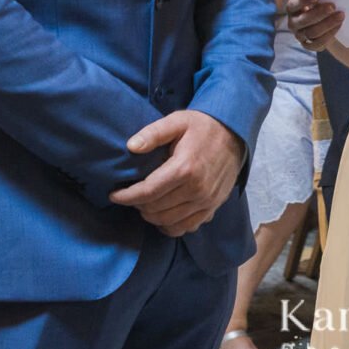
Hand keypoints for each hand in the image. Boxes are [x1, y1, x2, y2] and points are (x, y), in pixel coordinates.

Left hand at [109, 111, 243, 235]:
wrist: (235, 134)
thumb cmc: (203, 127)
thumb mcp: (177, 121)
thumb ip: (153, 133)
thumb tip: (130, 146)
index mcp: (185, 168)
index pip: (148, 192)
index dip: (127, 196)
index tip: (114, 194)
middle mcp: (197, 190)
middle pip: (156, 210)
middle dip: (137, 205)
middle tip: (130, 195)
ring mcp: (207, 202)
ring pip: (169, 223)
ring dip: (151, 216)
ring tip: (144, 204)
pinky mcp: (213, 208)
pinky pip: (186, 227)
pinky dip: (170, 225)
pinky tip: (163, 214)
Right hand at [286, 0, 344, 51]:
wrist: (325, 20)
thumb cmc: (321, 2)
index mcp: (292, 8)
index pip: (294, 4)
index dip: (304, 0)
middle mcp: (293, 23)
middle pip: (304, 20)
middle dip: (319, 13)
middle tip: (333, 6)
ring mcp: (299, 35)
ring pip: (312, 33)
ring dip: (327, 24)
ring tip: (340, 15)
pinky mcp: (308, 45)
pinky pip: (317, 44)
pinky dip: (329, 35)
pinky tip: (338, 25)